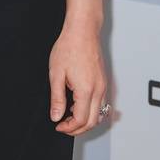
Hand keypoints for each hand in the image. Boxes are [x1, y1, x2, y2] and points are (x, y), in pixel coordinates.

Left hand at [48, 21, 107, 135]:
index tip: (58, 126)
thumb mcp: (56, 74)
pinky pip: (101, 103)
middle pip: (93, 121)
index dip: (69, 128)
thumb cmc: (69, 47)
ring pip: (99, 114)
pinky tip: (78, 105)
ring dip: (86, 120)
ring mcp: (103, 85)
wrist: (82, 30)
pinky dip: (91, 110)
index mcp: (86, 90)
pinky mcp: (103, 81)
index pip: (81, 120)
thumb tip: (56, 116)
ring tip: (70, 116)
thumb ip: (56, 98)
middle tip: (64, 126)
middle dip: (78, 129)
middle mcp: (98, 90)